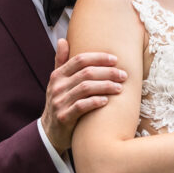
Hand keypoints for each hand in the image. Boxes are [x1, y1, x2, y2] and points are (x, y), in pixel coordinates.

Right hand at [41, 38, 126, 153]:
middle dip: (108, 72)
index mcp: (58, 75)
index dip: (99, 58)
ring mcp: (59, 102)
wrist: (50, 132)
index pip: (80, 60)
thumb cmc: (60, 103)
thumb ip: (61, 62)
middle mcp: (57, 86)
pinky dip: (95, 101)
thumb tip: (62, 40)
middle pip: (86, 73)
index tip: (115, 60)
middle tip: (123, 75)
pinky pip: (82, 106)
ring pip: (86, 88)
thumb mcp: (57, 82)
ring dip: (106, 86)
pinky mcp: (64, 117)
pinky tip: (107, 100)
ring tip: (120, 88)